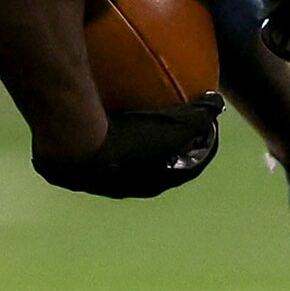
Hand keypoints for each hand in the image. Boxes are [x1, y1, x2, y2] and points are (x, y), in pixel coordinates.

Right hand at [34, 94, 221, 198]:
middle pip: (155, 166)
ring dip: (129, 145)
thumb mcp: (172, 126)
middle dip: (165, 149)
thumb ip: (198, 116)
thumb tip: (216, 103)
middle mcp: (130, 188)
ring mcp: (99, 183)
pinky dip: (101, 138)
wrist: (76, 147)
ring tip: (131, 118)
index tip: (205, 130)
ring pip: (122, 162)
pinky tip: (97, 118)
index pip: (188, 168)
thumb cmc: (127, 139)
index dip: (200, 148)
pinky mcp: (74, 173)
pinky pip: (94, 152)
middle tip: (169, 124)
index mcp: (156, 182)